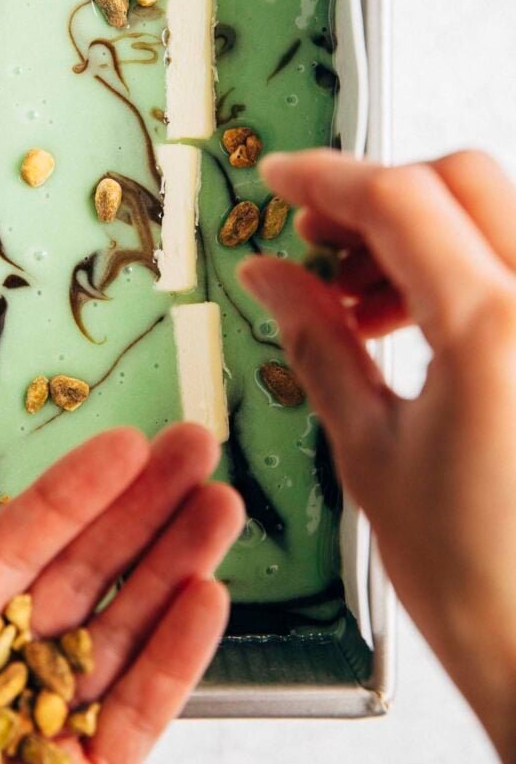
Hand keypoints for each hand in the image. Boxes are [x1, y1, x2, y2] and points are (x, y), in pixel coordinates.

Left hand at [0, 424, 242, 763]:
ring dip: (178, 566)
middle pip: (88, 576)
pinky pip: (142, 716)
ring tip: (219, 507)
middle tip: (191, 450)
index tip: (121, 446)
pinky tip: (205, 601)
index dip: (73, 495)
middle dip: (145, 509)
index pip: (19, 551)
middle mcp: (7, 675)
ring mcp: (53, 729)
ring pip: (127, 634)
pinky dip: (179, 659)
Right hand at [239, 148, 515, 763]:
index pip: (400, 200)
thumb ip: (317, 341)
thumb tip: (270, 278)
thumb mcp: (371, 451)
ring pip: (489, 213)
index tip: (279, 178)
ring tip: (356, 295)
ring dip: (414, 232)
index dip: (326, 178)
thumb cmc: (483, 585)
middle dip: (375, 197)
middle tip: (313, 240)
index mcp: (496, 334)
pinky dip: (452, 266)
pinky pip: (509, 263)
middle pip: (458, 181)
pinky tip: (407, 316)